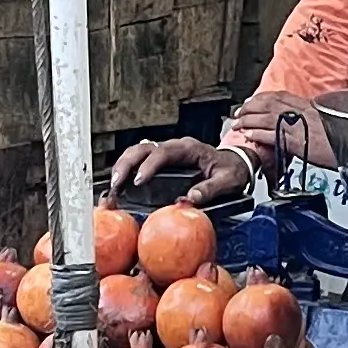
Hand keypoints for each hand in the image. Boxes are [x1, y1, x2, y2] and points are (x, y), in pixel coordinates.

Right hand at [105, 136, 246, 205]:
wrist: (235, 164)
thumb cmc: (232, 170)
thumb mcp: (228, 180)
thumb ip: (210, 189)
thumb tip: (189, 199)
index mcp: (189, 148)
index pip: (163, 152)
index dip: (148, 166)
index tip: (138, 181)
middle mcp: (174, 148)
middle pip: (143, 149)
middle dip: (126, 164)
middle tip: (116, 183)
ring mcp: (166, 155)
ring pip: (137, 154)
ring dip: (122, 168)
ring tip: (113, 188)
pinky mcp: (161, 164)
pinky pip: (140, 164)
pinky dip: (127, 174)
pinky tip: (119, 188)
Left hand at [223, 90, 329, 167]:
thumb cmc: (344, 139)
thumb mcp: (329, 123)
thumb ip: (312, 119)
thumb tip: (301, 123)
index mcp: (309, 106)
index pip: (279, 95)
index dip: (261, 98)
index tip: (252, 101)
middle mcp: (301, 112)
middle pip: (268, 104)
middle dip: (249, 107)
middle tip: (239, 113)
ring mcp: (297, 126)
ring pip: (265, 117)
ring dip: (248, 120)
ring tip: (238, 125)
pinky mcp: (295, 142)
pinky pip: (270, 135)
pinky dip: (257, 134)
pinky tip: (250, 136)